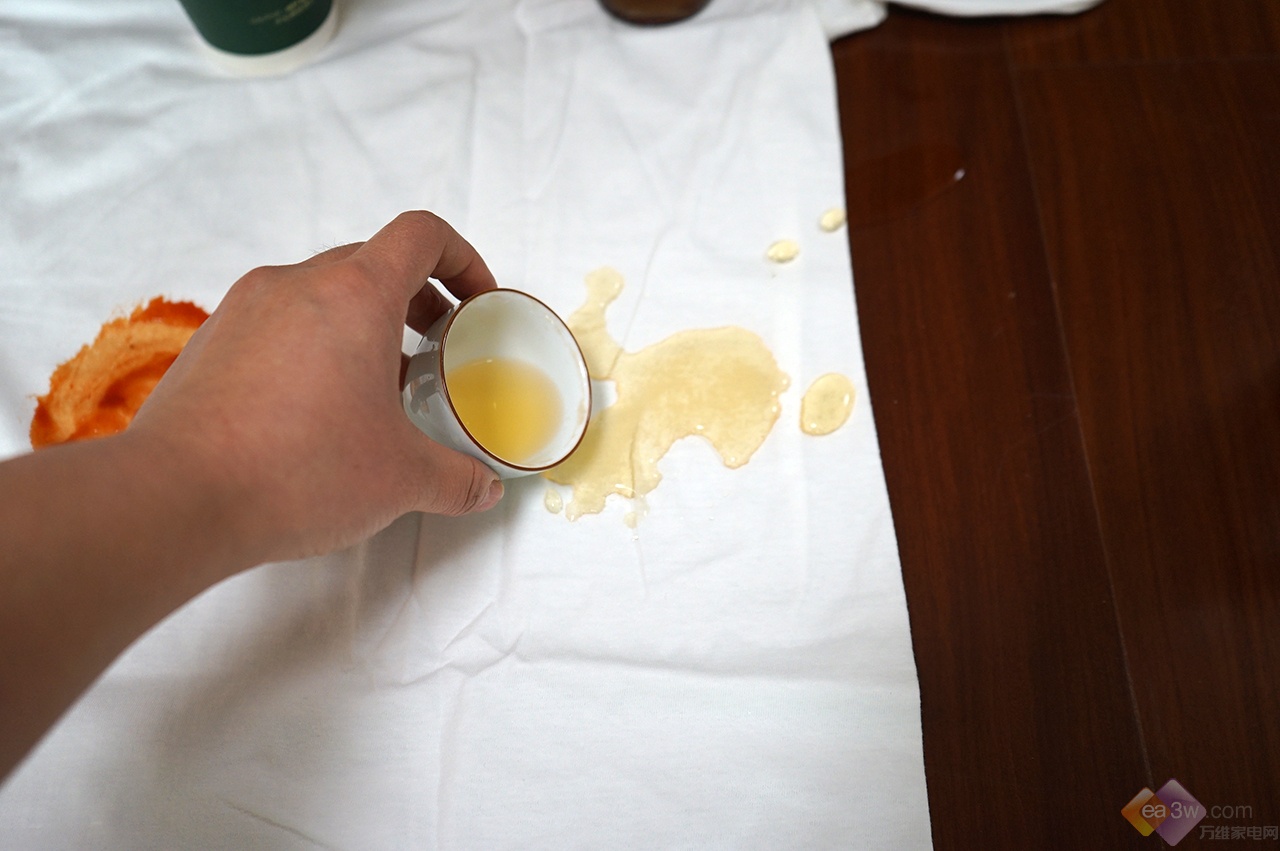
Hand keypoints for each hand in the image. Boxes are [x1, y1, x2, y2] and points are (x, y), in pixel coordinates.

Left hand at [131, 210, 504, 564]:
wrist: (177, 498)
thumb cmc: (297, 471)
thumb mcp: (401, 479)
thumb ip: (457, 478)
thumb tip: (483, 488)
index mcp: (355, 294)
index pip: (421, 236)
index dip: (462, 259)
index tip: (476, 301)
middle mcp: (296, 284)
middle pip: (371, 260)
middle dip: (416, 296)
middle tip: (437, 345)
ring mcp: (245, 309)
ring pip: (320, 290)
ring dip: (361, 321)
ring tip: (379, 382)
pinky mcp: (211, 342)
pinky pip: (277, 322)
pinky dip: (313, 344)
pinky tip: (318, 406)